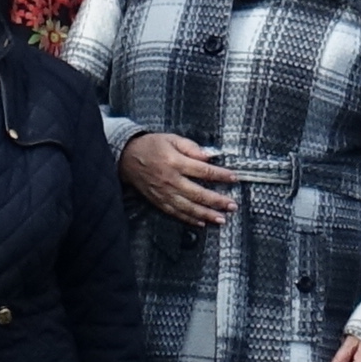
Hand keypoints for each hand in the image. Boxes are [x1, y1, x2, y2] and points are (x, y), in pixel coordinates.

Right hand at [122, 131, 239, 224]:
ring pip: (188, 207)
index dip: (220, 175)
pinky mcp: (158, 201)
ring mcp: (164, 193)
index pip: (203, 170)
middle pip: (198, 193)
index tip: (234, 178)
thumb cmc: (151, 146)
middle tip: (233, 206)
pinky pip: (176, 213)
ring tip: (221, 219)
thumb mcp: (171, 139)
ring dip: (206, 214)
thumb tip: (209, 156)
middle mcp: (171, 180)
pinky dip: (189, 219)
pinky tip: (201, 223)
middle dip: (218, 201)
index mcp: (175, 162)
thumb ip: (191, 147)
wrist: (126, 157)